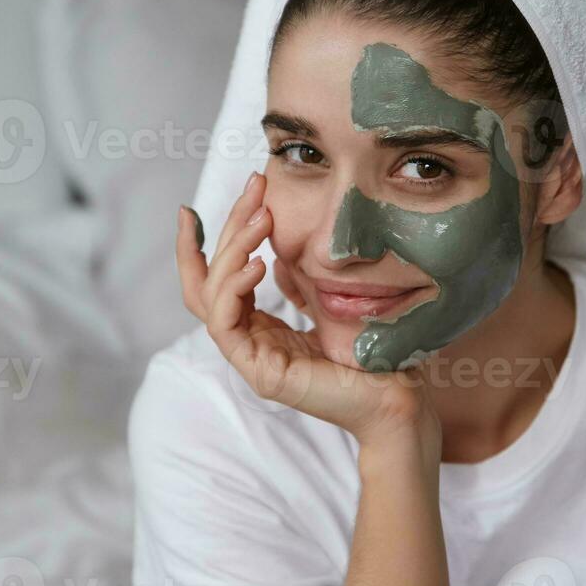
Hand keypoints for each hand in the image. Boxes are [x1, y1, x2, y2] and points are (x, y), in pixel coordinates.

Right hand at [176, 173, 439, 451]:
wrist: (394, 396)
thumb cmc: (367, 352)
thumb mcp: (325, 300)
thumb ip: (297, 279)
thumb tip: (274, 247)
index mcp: (258, 326)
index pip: (211, 281)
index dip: (198, 245)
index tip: (191, 208)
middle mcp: (248, 340)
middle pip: (208, 279)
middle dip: (226, 228)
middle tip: (253, 189)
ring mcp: (251, 357)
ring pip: (210, 297)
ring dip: (231, 250)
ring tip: (261, 220)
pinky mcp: (260, 372)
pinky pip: (225, 326)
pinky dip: (234, 289)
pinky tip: (258, 263)